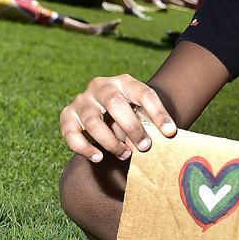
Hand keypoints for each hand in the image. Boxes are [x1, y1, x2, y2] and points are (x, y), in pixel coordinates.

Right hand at [60, 74, 176, 162]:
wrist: (105, 114)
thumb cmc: (130, 116)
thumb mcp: (141, 114)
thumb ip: (149, 124)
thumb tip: (165, 139)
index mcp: (124, 82)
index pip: (144, 94)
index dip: (158, 113)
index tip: (170, 132)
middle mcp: (101, 86)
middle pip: (115, 103)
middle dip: (132, 127)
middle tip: (145, 146)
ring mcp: (82, 100)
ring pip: (93, 121)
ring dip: (110, 141)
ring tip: (125, 154)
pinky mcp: (68, 115)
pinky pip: (71, 133)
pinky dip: (84, 148)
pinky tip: (98, 157)